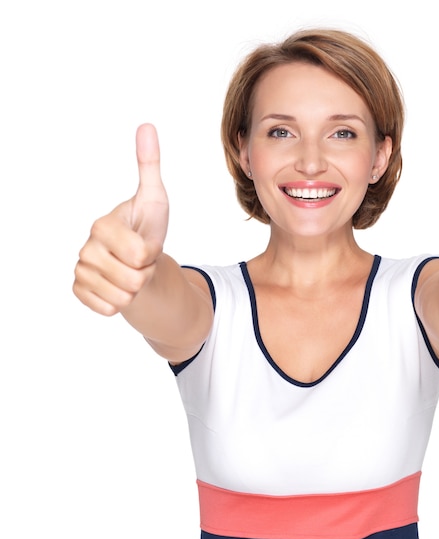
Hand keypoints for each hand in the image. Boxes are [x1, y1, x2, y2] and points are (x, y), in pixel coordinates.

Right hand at [73, 124, 169, 314]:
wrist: (139, 260)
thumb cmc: (148, 229)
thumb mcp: (155, 200)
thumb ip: (149, 167)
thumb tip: (146, 126)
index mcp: (103, 225)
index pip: (139, 253)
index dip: (151, 253)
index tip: (145, 243)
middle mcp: (86, 248)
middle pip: (132, 279)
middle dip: (145, 273)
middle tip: (139, 261)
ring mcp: (80, 271)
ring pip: (122, 297)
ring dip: (135, 289)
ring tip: (131, 272)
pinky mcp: (79, 291)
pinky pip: (107, 309)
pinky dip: (120, 303)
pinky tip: (117, 286)